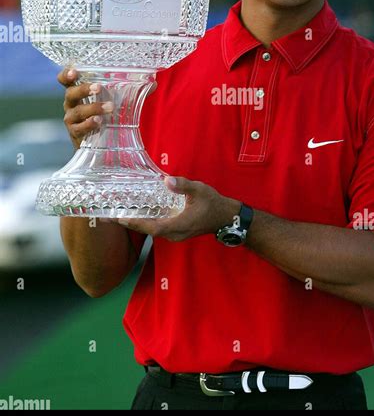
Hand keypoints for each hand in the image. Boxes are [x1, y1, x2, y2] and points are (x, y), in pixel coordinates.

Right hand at [58, 68, 155, 150]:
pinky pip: (79, 128)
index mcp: (78, 92)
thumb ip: (133, 91)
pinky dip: (89, 124)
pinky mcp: (75, 134)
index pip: (65, 80)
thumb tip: (153, 82)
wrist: (100, 145)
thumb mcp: (117, 101)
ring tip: (110, 107)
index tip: (74, 70)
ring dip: (93, 108)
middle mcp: (71, 104)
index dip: (66, 74)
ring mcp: (72, 120)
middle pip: (71, 93)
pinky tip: (99, 122)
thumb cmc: (105, 116)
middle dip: (84, 89)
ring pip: (78, 111)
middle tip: (98, 87)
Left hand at [117, 176, 240, 241]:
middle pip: (146, 230)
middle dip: (127, 223)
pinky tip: (135, 215)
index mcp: (178, 225)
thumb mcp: (199, 190)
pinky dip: (143, 222)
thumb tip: (167, 181)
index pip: (152, 226)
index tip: (119, 218)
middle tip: (106, 217)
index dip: (135, 223)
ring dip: (134, 223)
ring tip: (115, 216)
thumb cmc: (213, 203)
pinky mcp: (175, 231)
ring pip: (150, 230)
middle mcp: (173, 234)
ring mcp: (174, 234)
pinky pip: (156, 228)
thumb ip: (183, 186)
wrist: (225, 217)